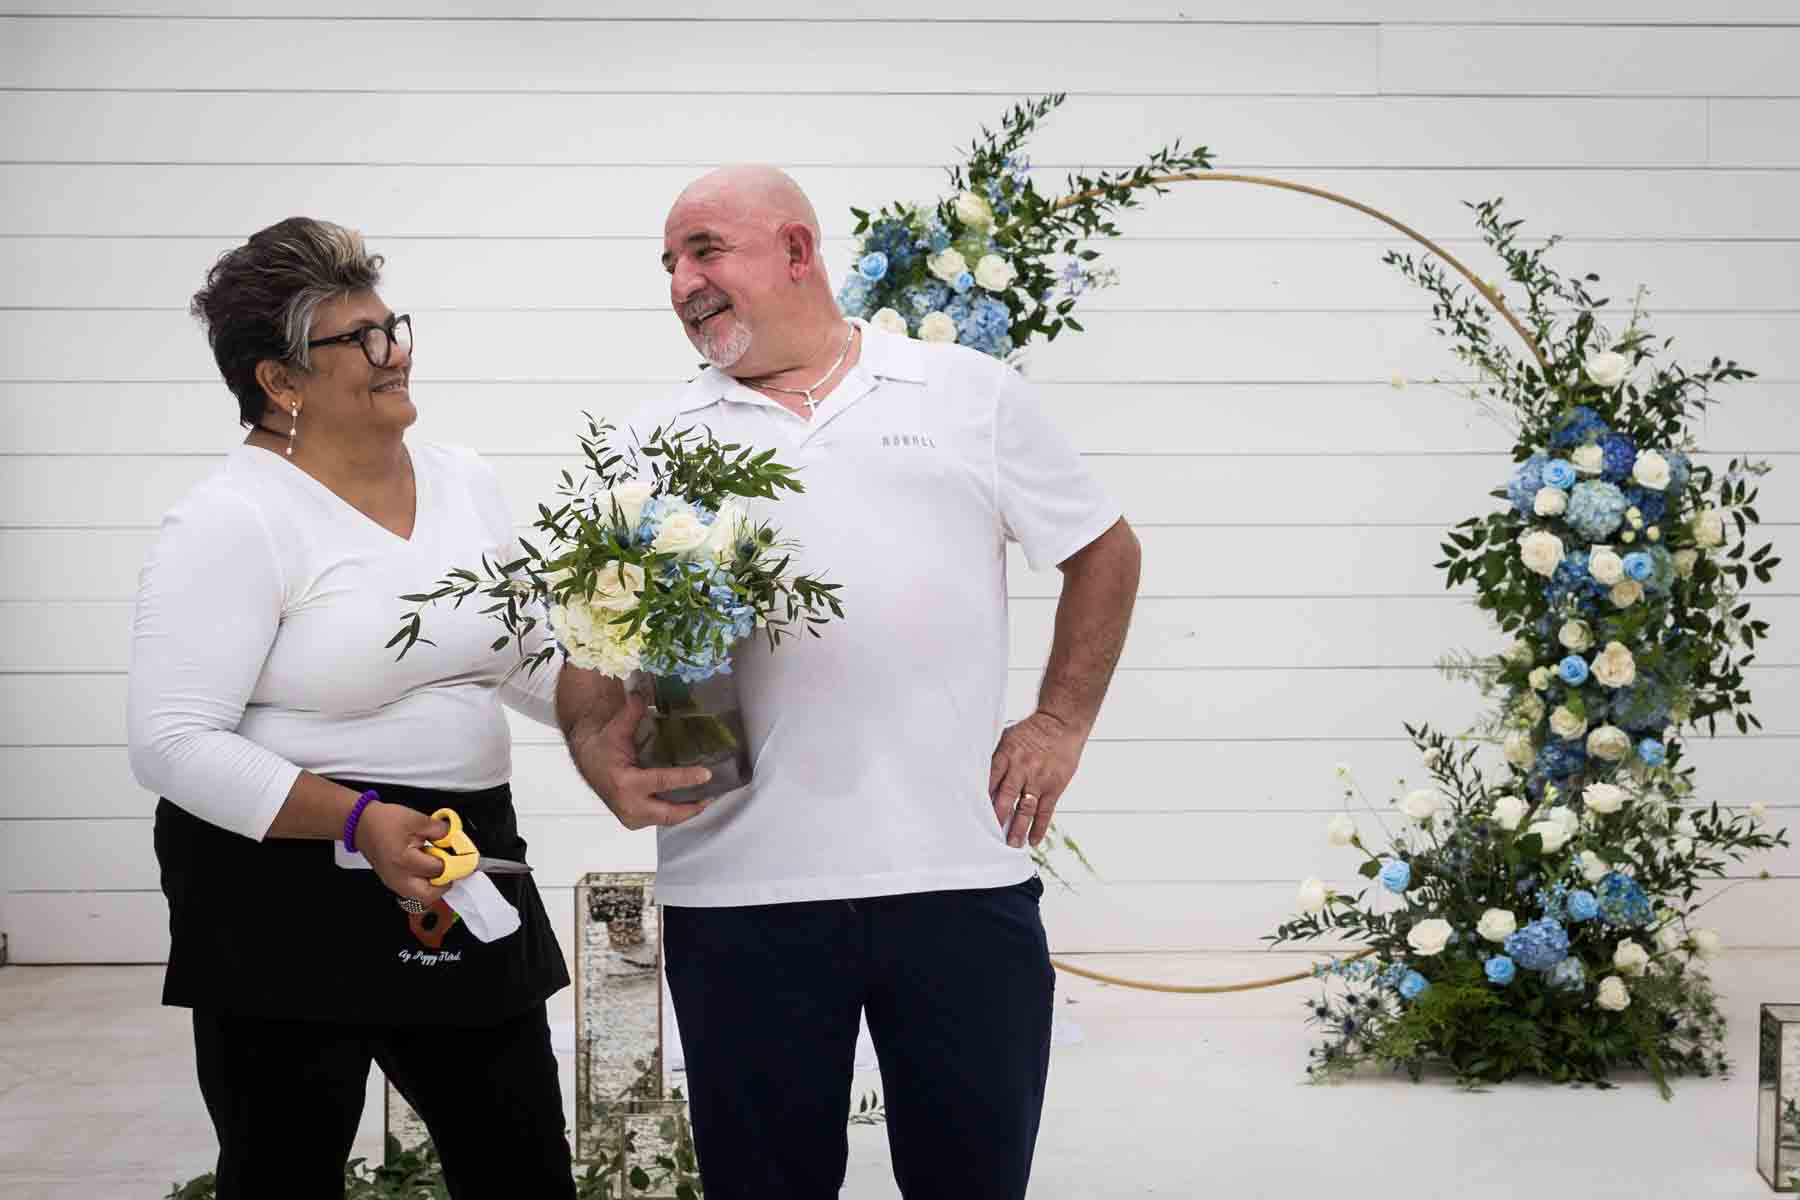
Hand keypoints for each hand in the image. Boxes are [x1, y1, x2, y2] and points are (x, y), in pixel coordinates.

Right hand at [356, 801, 453, 907]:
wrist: (361, 824)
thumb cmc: (385, 821)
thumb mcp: (417, 819)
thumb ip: (440, 831)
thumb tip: (455, 839)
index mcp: (405, 861)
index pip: (439, 870)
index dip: (454, 864)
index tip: (464, 858)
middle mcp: (399, 877)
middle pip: (429, 895)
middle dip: (444, 884)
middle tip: (450, 868)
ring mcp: (393, 883)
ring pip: (421, 898)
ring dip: (434, 886)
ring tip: (437, 867)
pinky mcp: (391, 883)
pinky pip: (412, 892)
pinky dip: (423, 885)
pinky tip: (426, 868)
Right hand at [577, 689, 716, 830]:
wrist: (588, 763)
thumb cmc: (602, 747)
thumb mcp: (616, 729)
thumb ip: (631, 713)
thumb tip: (641, 694)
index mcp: (625, 783)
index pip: (662, 782)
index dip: (686, 778)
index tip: (706, 774)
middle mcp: (628, 805)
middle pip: (669, 813)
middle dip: (693, 807)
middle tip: (713, 793)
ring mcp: (631, 817)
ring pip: (667, 818)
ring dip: (687, 810)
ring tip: (707, 796)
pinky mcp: (634, 820)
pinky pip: (660, 818)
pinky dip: (676, 810)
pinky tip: (691, 800)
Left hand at [989, 709, 1085, 848]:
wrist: (1061, 723)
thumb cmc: (1030, 731)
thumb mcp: (1007, 737)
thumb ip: (995, 759)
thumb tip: (975, 777)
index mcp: (1005, 755)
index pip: (989, 781)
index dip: (981, 799)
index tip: (972, 816)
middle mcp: (1021, 768)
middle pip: (1005, 797)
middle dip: (997, 819)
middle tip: (988, 838)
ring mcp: (1039, 779)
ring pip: (1026, 809)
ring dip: (1018, 829)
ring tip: (1011, 846)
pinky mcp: (1054, 786)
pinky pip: (1045, 811)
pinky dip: (1039, 828)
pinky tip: (1032, 841)